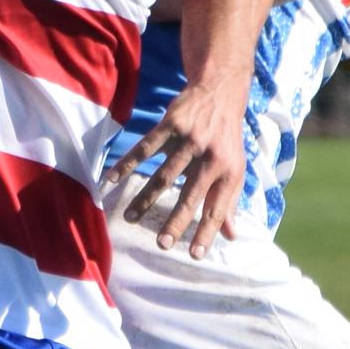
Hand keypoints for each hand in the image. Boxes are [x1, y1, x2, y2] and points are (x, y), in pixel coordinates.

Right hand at [98, 80, 247, 259]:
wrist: (220, 93)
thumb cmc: (227, 139)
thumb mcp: (235, 169)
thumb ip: (231, 202)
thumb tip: (231, 236)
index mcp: (228, 173)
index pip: (217, 209)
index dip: (207, 233)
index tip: (193, 255)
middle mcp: (210, 158)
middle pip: (190, 196)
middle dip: (175, 222)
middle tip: (161, 244)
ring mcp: (190, 141)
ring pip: (164, 176)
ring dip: (145, 199)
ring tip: (130, 218)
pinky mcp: (171, 125)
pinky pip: (146, 148)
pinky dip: (128, 163)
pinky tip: (113, 178)